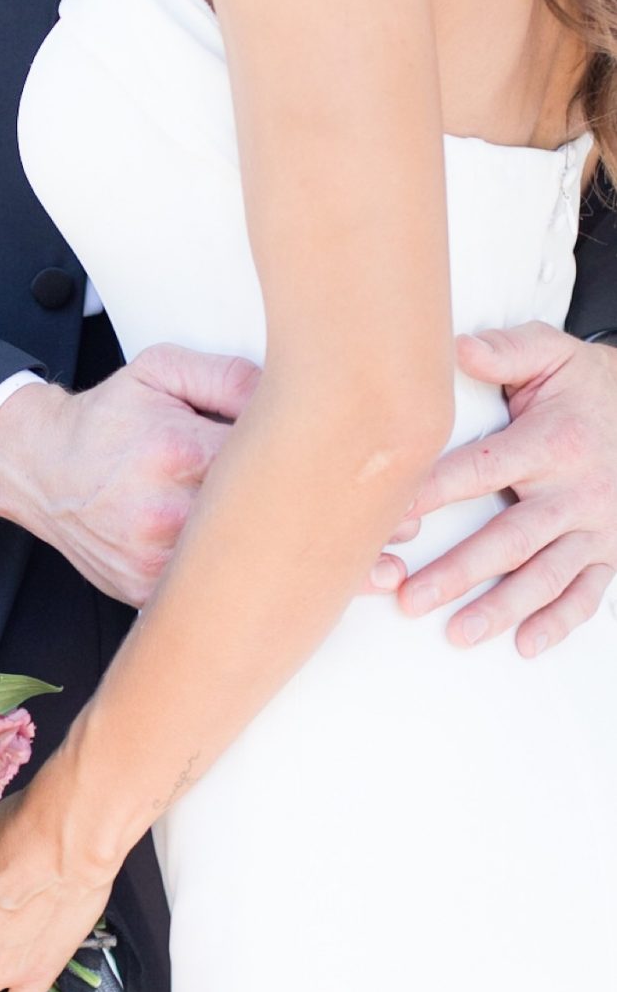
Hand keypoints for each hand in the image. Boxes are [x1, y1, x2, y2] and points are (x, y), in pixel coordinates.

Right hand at [0, 347, 259, 606]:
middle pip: (260, 512)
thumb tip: (282, 396)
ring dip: (244, 535)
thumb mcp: (160, 372)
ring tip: (228, 509)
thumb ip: (227, 376)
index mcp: (180, 452)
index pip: (273, 455)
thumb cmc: (106, 421)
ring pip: (237, 554)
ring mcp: (155, 559)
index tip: (282, 445)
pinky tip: (205, 541)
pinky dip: (214, 566)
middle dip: (272, 495)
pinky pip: (205, 585)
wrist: (42, 469)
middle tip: (265, 480)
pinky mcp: (145, 590)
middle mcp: (167, 512)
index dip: (287, 449)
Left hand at [370, 327, 616, 654]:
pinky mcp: (609, 551)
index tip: (396, 517)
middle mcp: (575, 491)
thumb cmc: (593, 389)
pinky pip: (588, 593)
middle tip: (411, 597)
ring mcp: (594, 527)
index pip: (484, 471)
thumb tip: (457, 348)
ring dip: (502, 607)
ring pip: (546, 575)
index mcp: (550, 444)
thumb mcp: (554, 357)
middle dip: (460, 571)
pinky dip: (559, 621)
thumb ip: (507, 352)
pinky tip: (526, 643)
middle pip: (511, 538)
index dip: (436, 493)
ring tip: (459, 632)